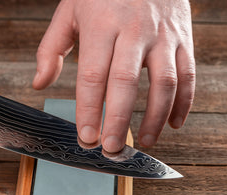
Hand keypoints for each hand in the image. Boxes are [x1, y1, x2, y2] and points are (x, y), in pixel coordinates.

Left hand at [33, 0, 195, 151]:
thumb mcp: (69, 12)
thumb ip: (51, 49)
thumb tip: (39, 84)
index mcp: (102, 27)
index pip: (93, 77)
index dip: (89, 110)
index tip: (85, 137)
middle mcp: (134, 31)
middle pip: (126, 84)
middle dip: (118, 121)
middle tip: (110, 149)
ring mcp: (163, 35)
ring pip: (164, 83)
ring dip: (154, 118)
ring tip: (143, 143)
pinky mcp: (183, 37)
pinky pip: (187, 74)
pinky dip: (183, 102)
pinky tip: (172, 124)